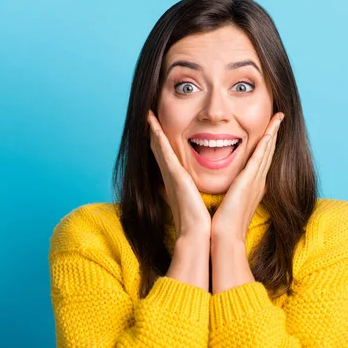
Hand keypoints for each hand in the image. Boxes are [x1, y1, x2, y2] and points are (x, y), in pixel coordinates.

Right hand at [147, 110, 210, 240]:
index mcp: (178, 180)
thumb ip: (196, 192)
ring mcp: (170, 174)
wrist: (198, 234)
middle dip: (154, 131)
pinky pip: (163, 151)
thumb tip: (198, 189)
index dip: (162, 140)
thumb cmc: (201, 220)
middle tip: (148, 113)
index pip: (168, 156)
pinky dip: (157, 136)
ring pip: (158, 146)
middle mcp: (170, 175)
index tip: (159, 126)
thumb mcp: (198, 200)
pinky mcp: (174, 175)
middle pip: (159, 148)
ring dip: (153, 129)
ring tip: (147, 112)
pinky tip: (152, 124)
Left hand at [210, 112, 283, 242]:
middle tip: (279, 117)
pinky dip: (266, 143)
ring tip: (278, 117)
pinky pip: (260, 157)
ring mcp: (256, 180)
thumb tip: (226, 186)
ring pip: (267, 151)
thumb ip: (230, 191)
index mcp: (253, 185)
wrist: (225, 236)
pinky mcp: (250, 181)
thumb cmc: (224, 223)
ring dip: (273, 133)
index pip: (261, 159)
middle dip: (274, 133)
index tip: (270, 129)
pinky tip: (270, 131)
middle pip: (268, 151)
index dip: (267, 143)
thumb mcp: (229, 202)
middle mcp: (258, 181)